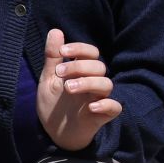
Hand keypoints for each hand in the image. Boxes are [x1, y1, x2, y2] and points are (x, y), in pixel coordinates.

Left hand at [35, 28, 121, 151]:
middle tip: (60, 74)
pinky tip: (90, 107)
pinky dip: (106, 105)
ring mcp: (98, 99)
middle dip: (79, 67)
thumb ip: (53, 57)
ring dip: (89, 82)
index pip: (91, 53)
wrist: (52, 132)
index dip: (80, 48)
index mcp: (81, 71)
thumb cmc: (53, 103)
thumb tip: (56, 31)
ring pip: (106, 84)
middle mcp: (93, 82)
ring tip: (69, 88)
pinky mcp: (101, 116)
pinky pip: (114, 107)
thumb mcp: (48, 79)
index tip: (63, 51)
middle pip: (99, 67)